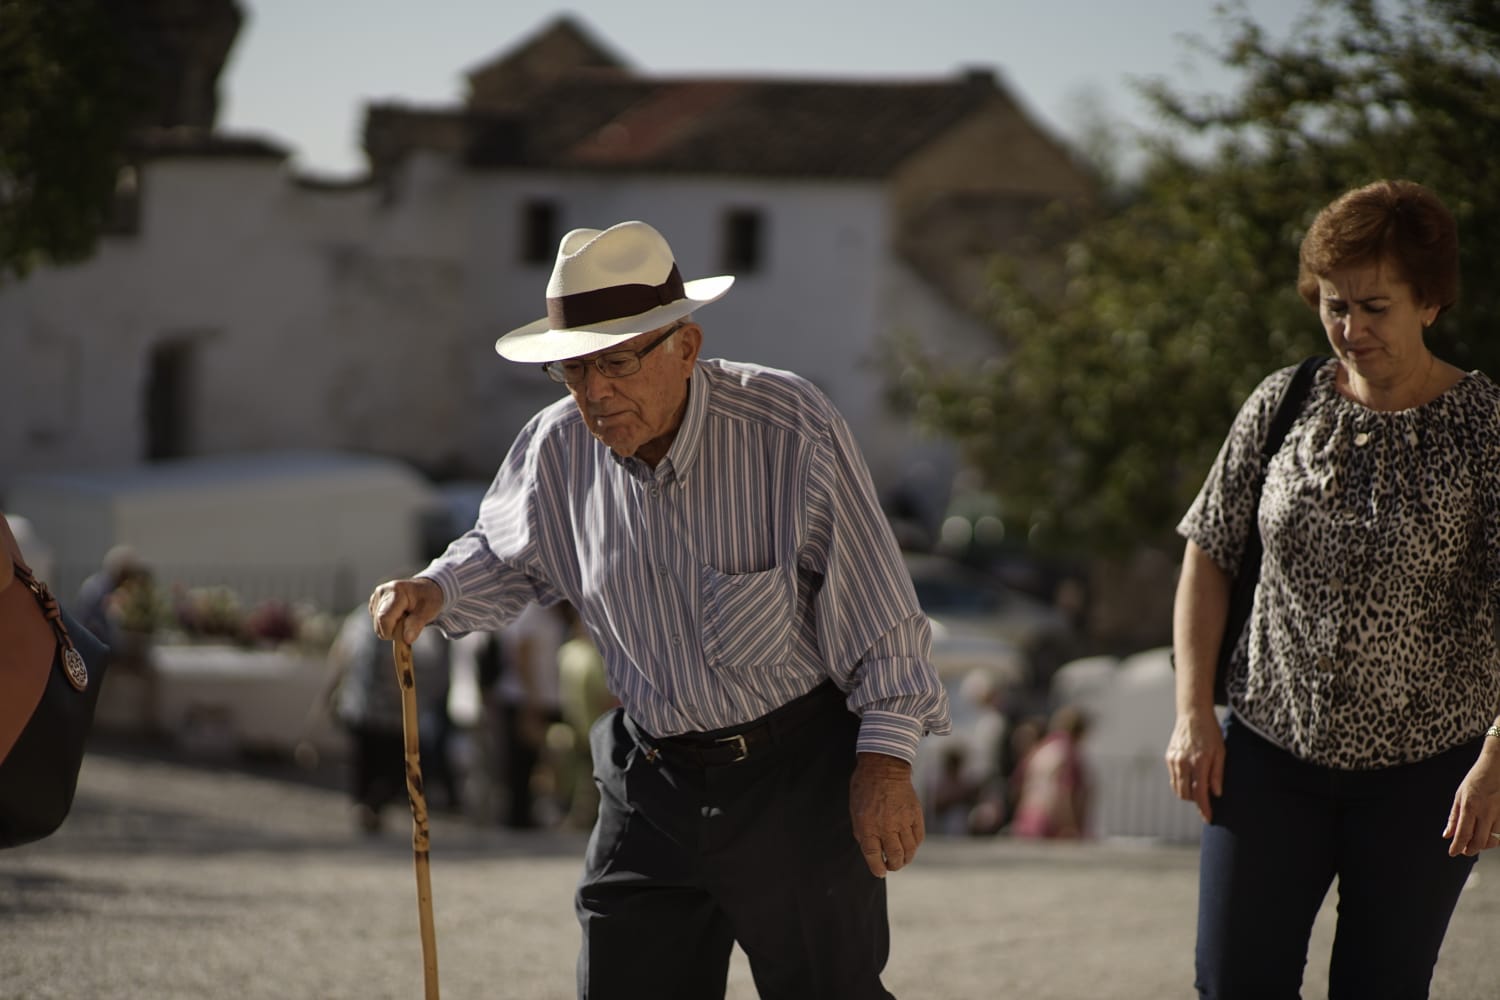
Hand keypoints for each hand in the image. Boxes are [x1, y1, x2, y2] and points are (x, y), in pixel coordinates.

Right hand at [368, 578, 443, 644]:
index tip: (406, 633)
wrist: (426, 588)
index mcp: (396, 591)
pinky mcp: (374, 602)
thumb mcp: (429, 610)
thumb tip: (406, 639)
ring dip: (391, 627)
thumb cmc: (428, 598)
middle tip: (408, 624)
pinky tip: (398, 616)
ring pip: (376, 624)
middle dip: (393, 630)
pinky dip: (388, 623)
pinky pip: (376, 621)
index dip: (393, 632)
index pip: (384, 619)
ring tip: (404, 618)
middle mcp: (383, 591)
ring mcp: (377, 596)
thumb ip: (416, 624)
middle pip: (379, 622)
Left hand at [849, 752, 923, 876]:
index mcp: (868, 825)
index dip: (877, 868)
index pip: (874, 856)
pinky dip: (914, 846)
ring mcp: (903, 820)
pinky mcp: (915, 814)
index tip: (880, 872)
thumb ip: (862, 833)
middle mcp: (886, 825)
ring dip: (905, 859)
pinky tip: (909, 846)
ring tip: (901, 859)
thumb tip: (872, 852)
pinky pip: (918, 838)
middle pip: (895, 856)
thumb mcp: (855, 812)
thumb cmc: (865, 789)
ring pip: (909, 850)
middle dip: (893, 866)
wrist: (884, 767)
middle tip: (891, 866)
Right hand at [1165, 710, 1224, 822]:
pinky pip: (1173, 778)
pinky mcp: (1169, 758)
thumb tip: (1216, 793)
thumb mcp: (1221, 752)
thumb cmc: (1210, 733)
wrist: (1192, 714)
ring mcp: (1174, 760)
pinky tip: (1191, 778)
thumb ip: (1218, 773)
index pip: (1200, 792)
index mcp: (1199, 762)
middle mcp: (1183, 762)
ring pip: (1178, 788)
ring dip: (1188, 793)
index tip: (1208, 818)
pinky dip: (1182, 783)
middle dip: (1196, 801)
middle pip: (1186, 794)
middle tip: (1206, 799)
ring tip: (1199, 788)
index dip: (1204, 808)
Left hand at [1443, 743, 1499, 856]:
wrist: (1498, 765)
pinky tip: (1488, 832)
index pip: (1463, 833)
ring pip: (1493, 838)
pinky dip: (1495, 835)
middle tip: (1465, 851)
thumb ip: (1454, 816)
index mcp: (1470, 805)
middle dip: (1471, 850)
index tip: (1453, 853)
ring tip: (1476, 839)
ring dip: (1483, 843)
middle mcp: (1486, 811)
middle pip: (1479, 842)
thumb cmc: (1478, 778)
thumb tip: (1447, 835)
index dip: (1457, 847)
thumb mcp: (1460, 795)